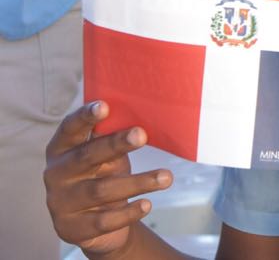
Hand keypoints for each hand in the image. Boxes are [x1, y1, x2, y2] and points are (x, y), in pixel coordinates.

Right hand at [44, 101, 171, 255]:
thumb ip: (112, 138)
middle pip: (87, 156)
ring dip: (137, 182)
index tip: (104, 106)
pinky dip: (128, 212)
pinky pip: (104, 220)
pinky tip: (147, 205)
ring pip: (101, 190)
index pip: (69, 129)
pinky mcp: (73, 228)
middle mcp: (56, 174)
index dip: (84, 117)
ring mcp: (62, 202)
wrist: (94, 223)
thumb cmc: (102, 174)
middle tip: (142, 134)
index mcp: (61, 149)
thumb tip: (145, 116)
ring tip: (166, 177)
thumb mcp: (105, 156)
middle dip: (115, 144)